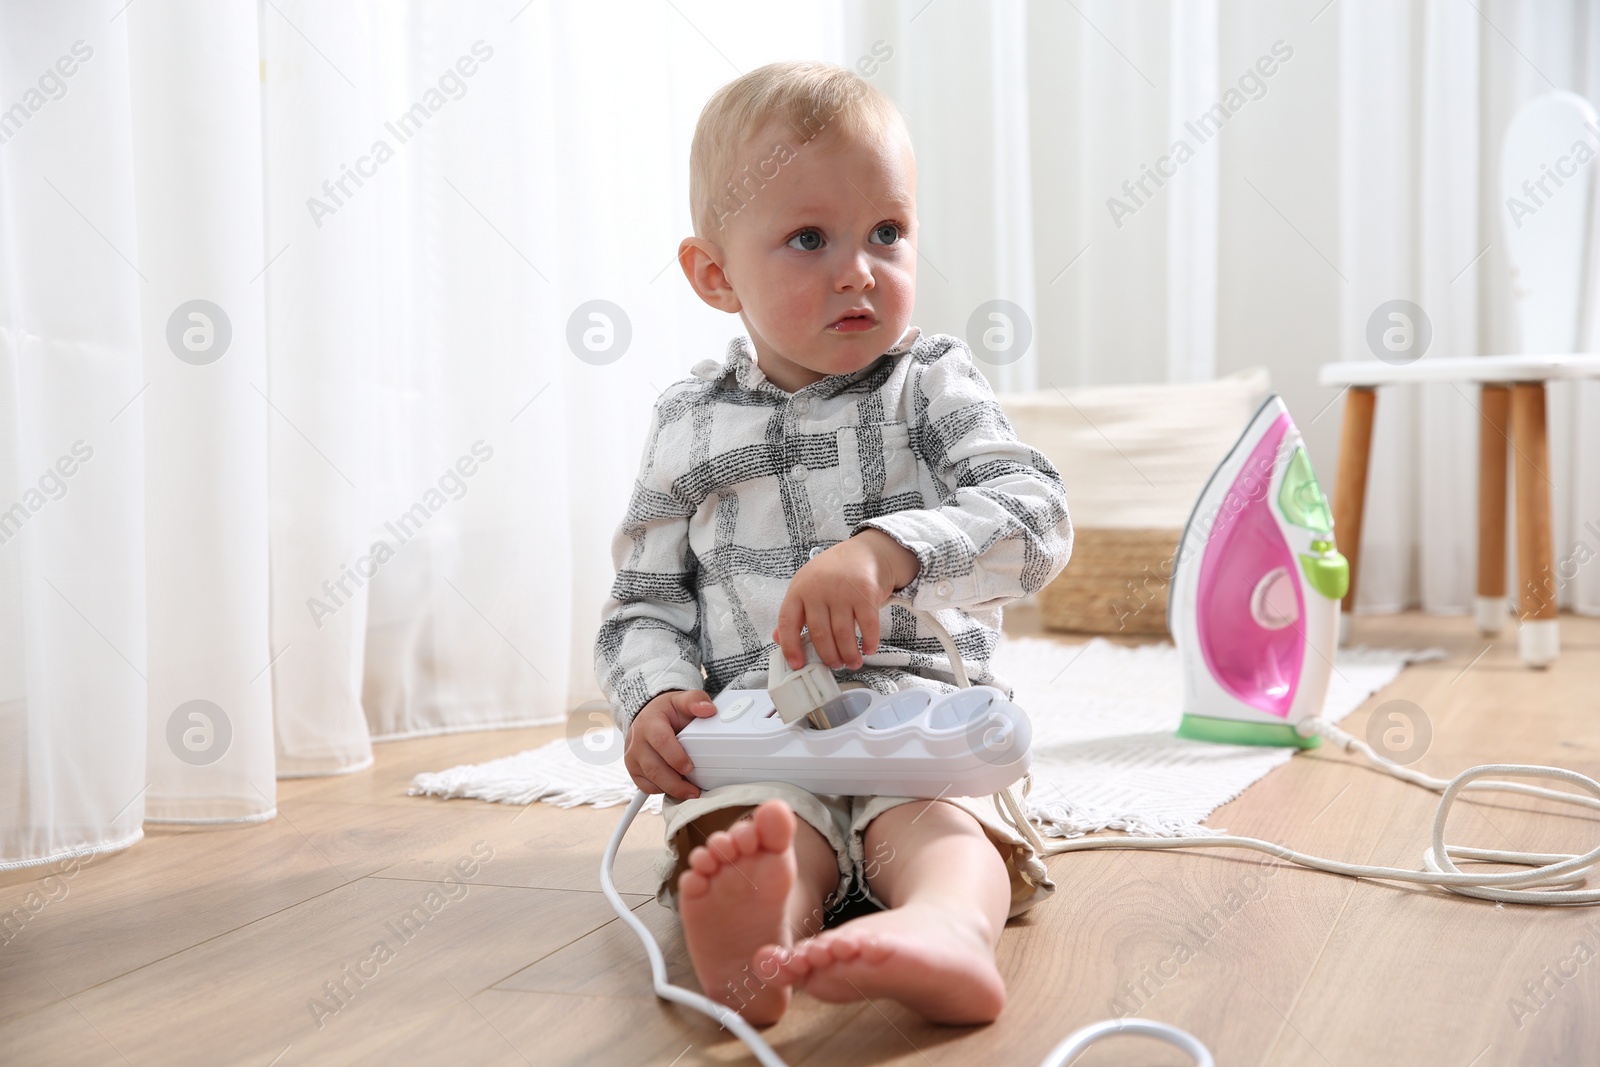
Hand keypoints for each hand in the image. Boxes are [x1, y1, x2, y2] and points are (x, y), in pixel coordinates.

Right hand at [625, 689, 717, 799]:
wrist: (648, 716)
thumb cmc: (666, 711)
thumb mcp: (680, 700)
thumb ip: (695, 701)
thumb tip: (709, 709)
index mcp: (649, 723)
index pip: (661, 742)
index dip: (676, 757)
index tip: (690, 767)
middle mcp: (637, 742)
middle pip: (654, 768)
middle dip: (676, 783)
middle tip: (694, 791)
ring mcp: (633, 758)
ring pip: (650, 781)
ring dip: (672, 789)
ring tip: (690, 792)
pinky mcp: (633, 770)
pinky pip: (647, 787)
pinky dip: (663, 790)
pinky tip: (678, 787)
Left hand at [772, 528, 919, 670]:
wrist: (863, 552)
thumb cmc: (831, 573)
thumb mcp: (805, 586)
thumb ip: (794, 613)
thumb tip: (778, 638)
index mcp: (799, 590)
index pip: (788, 622)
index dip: (790, 646)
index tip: (797, 664)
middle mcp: (818, 590)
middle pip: (820, 634)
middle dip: (828, 656)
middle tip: (835, 665)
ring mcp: (842, 591)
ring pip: (843, 634)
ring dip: (849, 654)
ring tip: (852, 662)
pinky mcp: (865, 592)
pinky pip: (867, 625)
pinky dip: (869, 642)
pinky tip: (868, 649)